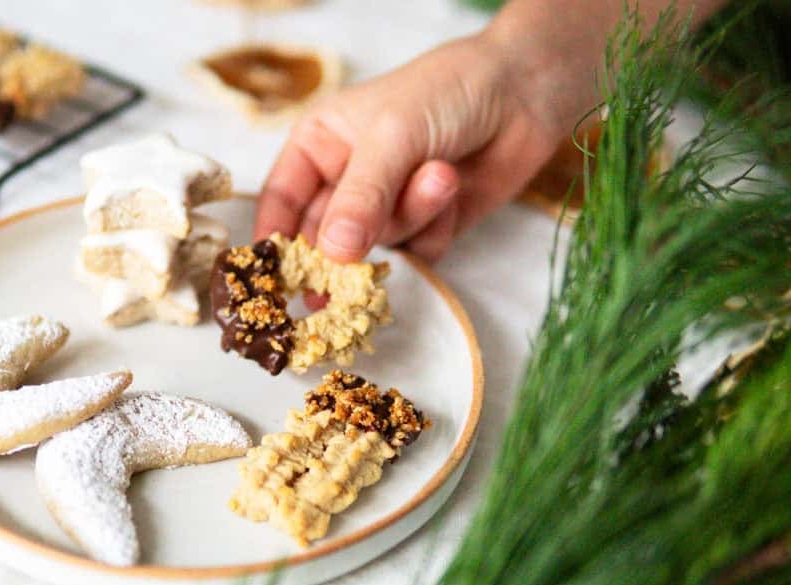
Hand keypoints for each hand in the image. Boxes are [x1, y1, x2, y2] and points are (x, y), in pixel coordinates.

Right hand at [254, 32, 569, 262]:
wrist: (525, 91)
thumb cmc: (446, 92)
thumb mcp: (391, 136)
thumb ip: (360, 198)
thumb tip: (332, 254)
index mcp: (319, 145)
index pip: (280, 201)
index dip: (274, 242)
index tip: (273, 279)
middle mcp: (345, 180)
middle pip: (322, 238)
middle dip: (343, 250)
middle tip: (348, 273)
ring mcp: (385, 207)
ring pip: (373, 247)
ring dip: (408, 218)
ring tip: (439, 176)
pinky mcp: (425, 227)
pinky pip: (414, 254)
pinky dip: (434, 229)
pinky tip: (453, 190)